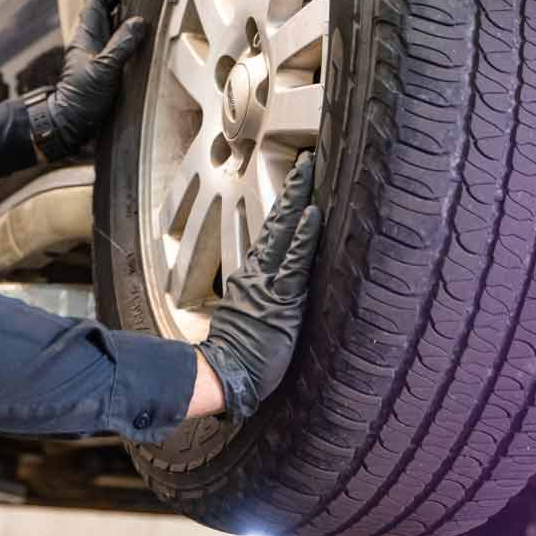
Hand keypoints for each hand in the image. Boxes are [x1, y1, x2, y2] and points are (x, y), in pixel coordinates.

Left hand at [24, 0, 146, 159]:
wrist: (68, 122)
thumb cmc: (81, 97)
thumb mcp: (104, 69)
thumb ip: (122, 45)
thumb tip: (138, 22)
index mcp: (86, 34)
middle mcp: (89, 40)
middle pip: (104, 7)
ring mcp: (95, 52)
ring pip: (110, 23)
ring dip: (124, 10)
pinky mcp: (101, 66)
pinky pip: (116, 40)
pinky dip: (127, 31)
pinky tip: (139, 32)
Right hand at [194, 151, 322, 421]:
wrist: (224, 374)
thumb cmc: (235, 356)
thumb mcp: (243, 319)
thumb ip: (253, 301)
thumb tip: (260, 295)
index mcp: (249, 279)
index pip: (270, 237)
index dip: (283, 211)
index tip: (295, 187)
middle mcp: (256, 274)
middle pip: (275, 223)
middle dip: (290, 191)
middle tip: (303, 161)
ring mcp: (268, 284)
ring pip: (283, 233)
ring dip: (297, 200)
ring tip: (307, 172)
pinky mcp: (282, 299)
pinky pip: (295, 262)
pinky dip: (303, 237)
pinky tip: (311, 215)